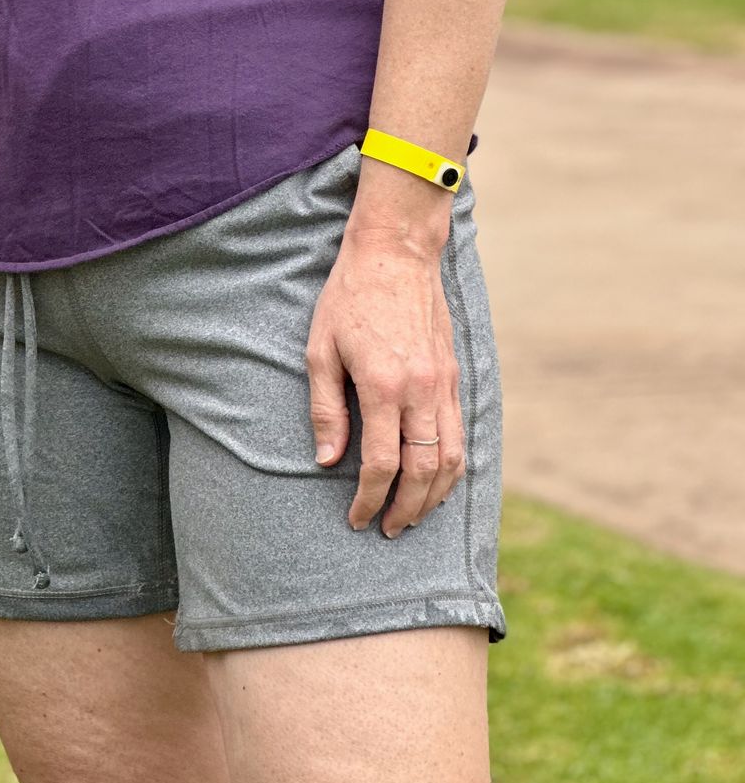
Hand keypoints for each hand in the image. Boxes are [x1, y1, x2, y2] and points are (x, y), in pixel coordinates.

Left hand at [305, 223, 464, 537]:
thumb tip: (327, 461)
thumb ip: (327, 409)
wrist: (396, 252)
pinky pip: (461, 435)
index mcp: (384, 386)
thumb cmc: (349, 297)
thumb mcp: (320, 349)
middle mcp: (422, 391)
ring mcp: (445, 384)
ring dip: (434, 496)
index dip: (369, 499)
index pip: (382, 464)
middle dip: (407, 509)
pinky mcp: (455, 375)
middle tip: (389, 530)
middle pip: (423, 471)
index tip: (357, 518)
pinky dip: (452, 467)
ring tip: (414, 516)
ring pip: (452, 459)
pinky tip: (436, 479)